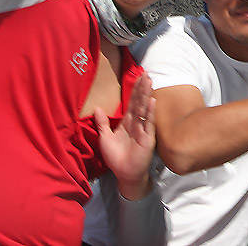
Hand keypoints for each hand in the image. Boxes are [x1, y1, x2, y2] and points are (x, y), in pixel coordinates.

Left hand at [96, 71, 156, 200]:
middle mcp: (136, 123)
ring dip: (147, 95)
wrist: (124, 174)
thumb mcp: (105, 138)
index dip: (135, 90)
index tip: (138, 77)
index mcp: (127, 122)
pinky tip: (151, 101)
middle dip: (142, 88)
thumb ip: (102, 123)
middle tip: (146, 74)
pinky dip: (149, 113)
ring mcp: (143, 130)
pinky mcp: (147, 138)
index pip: (132, 103)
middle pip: (139, 102)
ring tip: (149, 82)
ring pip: (144, 109)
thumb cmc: (116, 157)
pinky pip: (148, 124)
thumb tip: (96, 107)